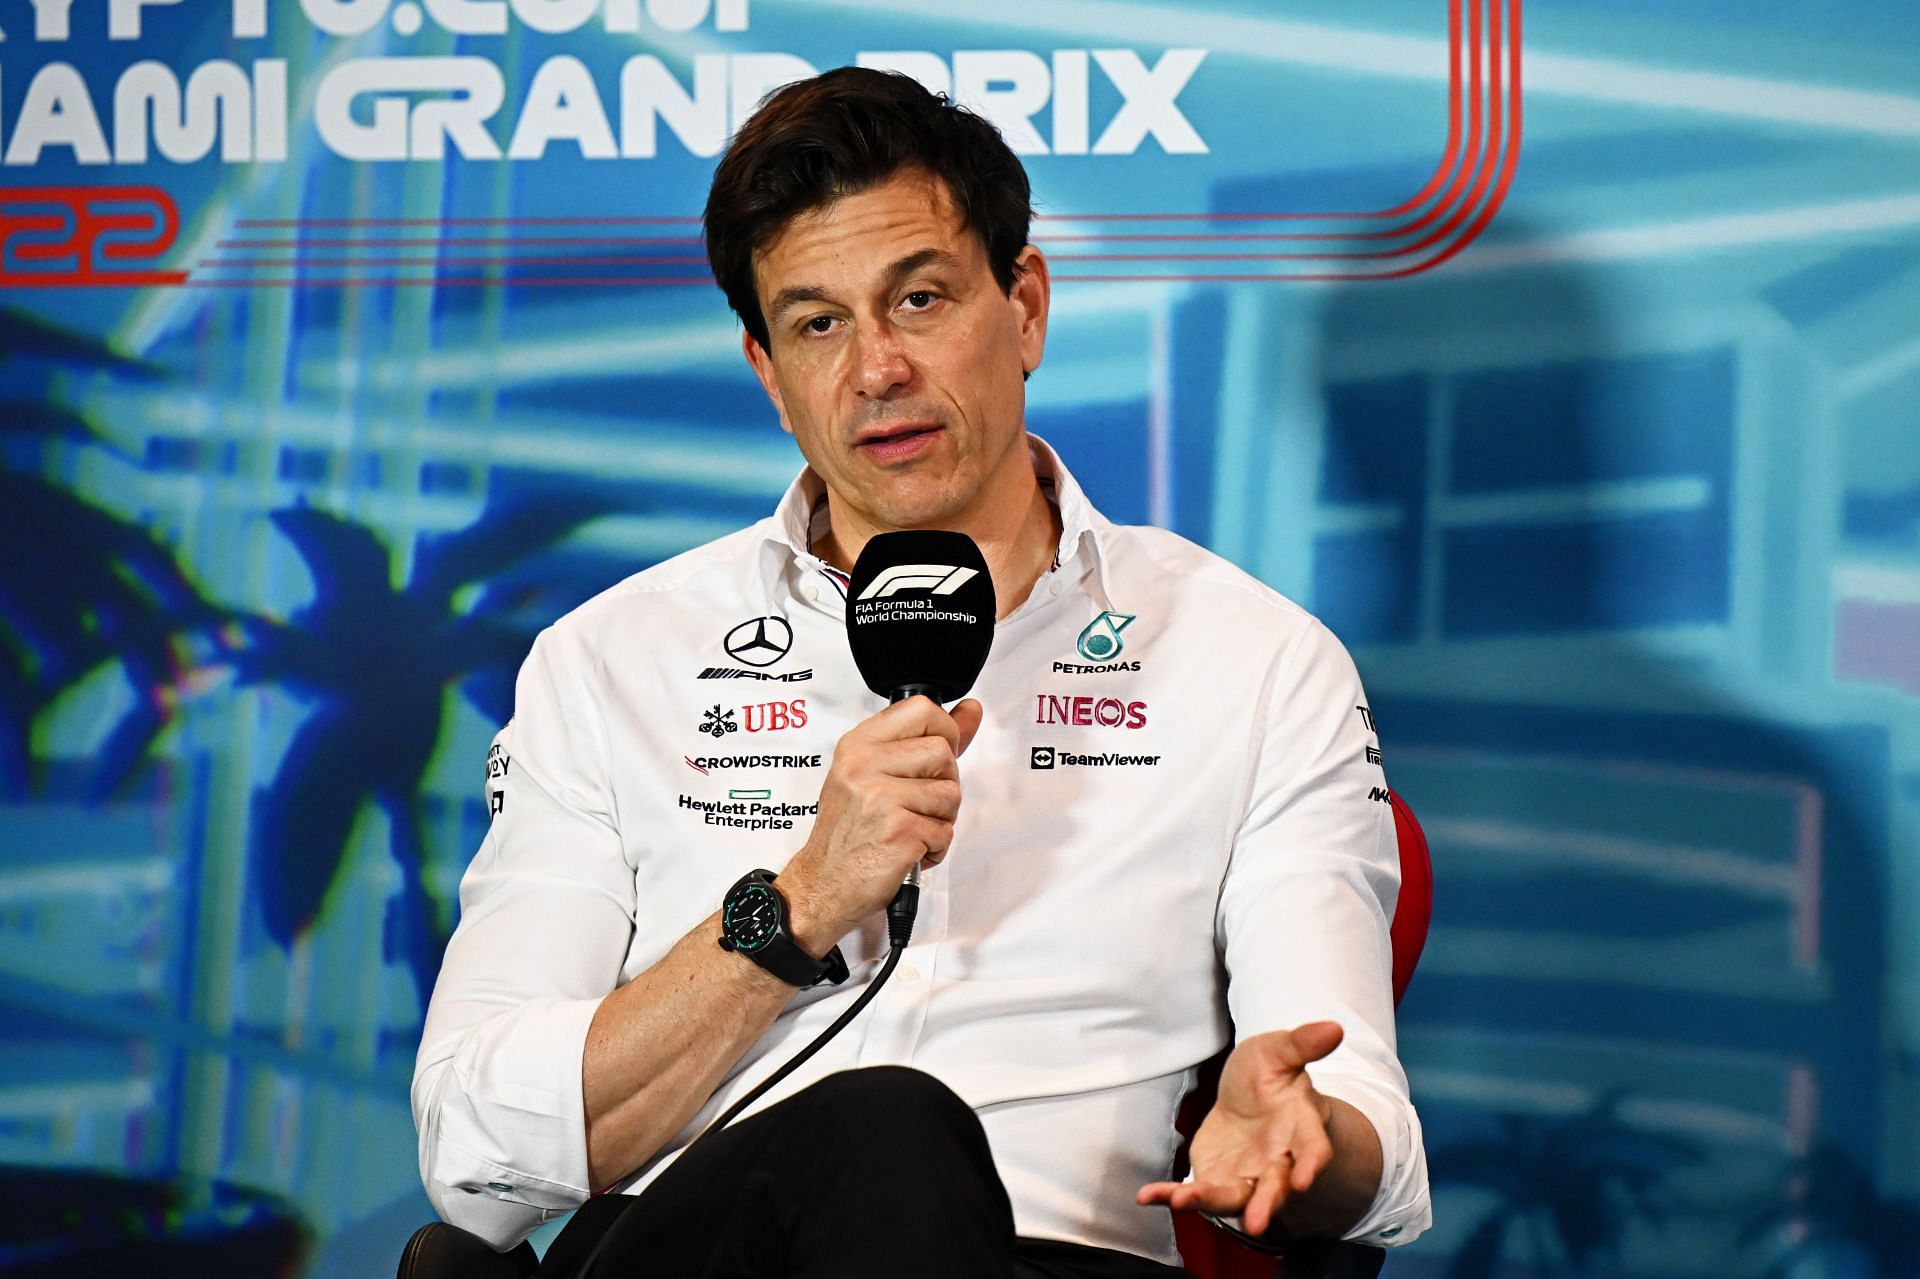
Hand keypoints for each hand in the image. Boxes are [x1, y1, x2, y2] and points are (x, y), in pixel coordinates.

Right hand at [780, 696, 983, 953]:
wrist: (822, 884)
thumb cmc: (849, 832)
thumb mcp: (873, 774)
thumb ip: (925, 740)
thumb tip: (971, 710)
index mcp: (858, 744)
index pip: (922, 709)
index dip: (943, 732)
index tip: (932, 759)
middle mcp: (865, 765)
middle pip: (943, 752)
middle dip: (942, 784)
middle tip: (914, 806)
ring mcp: (881, 798)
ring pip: (951, 793)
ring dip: (940, 820)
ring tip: (909, 829)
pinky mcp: (898, 831)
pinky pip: (945, 831)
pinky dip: (935, 848)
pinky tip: (908, 851)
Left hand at [1137, 1022, 1346, 1238]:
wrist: (1243, 1093)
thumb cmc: (1269, 1074)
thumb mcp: (1278, 1050)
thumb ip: (1302, 1044)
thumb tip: (1334, 1028)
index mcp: (1300, 1128)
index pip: (1312, 1150)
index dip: (1311, 1165)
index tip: (1305, 1180)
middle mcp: (1278, 1161)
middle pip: (1275, 1187)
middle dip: (1266, 1205)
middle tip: (1256, 1223)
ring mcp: (1248, 1175)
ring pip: (1234, 1197)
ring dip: (1210, 1202)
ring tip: (1183, 1200)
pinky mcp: (1216, 1178)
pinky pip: (1195, 1191)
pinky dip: (1170, 1195)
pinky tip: (1147, 1195)